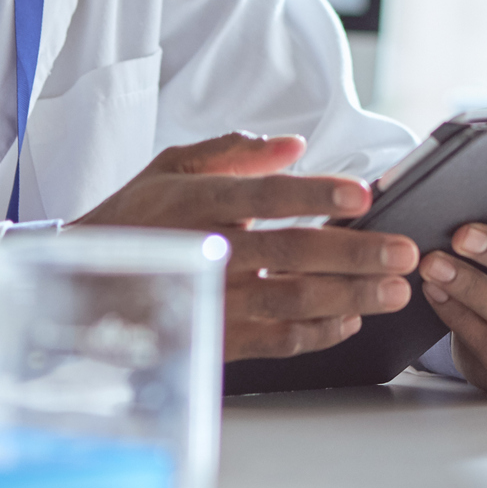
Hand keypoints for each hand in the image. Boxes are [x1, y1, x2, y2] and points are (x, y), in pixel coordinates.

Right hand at [73, 133, 416, 361]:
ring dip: (350, 297)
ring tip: (394, 291)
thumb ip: (234, 153)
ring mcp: (213, 301)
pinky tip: (349, 320)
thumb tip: (293, 145)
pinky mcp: (216, 340)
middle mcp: (209, 252)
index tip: (363, 195)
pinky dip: (317, 334)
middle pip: (292, 252)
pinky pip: (276, 342)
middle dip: (355, 253)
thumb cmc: (135, 218)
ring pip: (292, 301)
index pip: (267, 195)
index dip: (316, 195)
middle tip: (404, 253)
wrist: (82, 285)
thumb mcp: (173, 168)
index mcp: (199, 202)